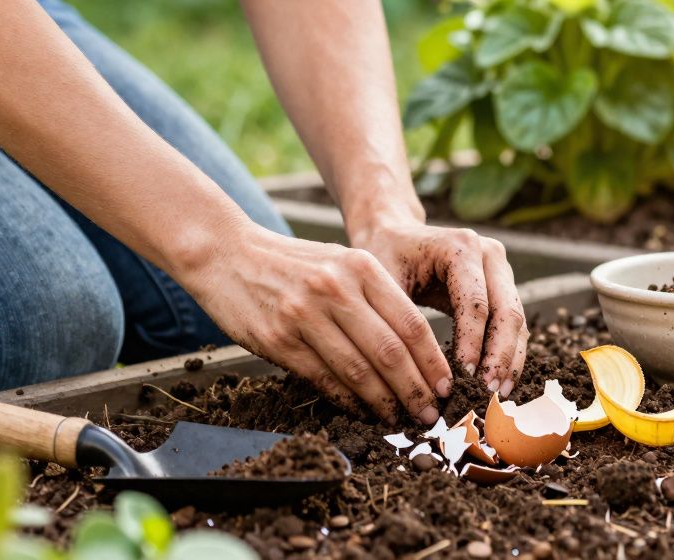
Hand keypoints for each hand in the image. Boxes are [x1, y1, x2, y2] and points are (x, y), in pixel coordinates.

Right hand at [187, 221, 451, 424]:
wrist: (225, 253)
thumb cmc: (290, 263)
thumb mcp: (339, 263)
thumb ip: (375, 298)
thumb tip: (415, 351)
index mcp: (360, 266)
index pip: (411, 323)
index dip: (433, 362)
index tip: (447, 386)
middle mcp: (336, 289)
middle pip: (391, 352)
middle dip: (417, 390)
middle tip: (431, 414)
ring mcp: (305, 315)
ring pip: (359, 371)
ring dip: (385, 403)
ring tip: (401, 419)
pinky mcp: (279, 340)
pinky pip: (324, 379)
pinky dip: (348, 401)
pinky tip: (362, 411)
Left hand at [350, 221, 527, 397]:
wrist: (395, 236)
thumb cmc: (385, 258)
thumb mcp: (385, 282)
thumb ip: (402, 319)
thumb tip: (416, 372)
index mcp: (461, 246)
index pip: (475, 303)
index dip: (472, 343)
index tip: (464, 378)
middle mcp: (488, 254)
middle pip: (506, 311)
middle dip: (499, 356)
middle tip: (488, 393)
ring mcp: (500, 269)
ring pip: (516, 320)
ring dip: (510, 359)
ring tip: (498, 394)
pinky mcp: (503, 286)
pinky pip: (513, 324)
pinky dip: (508, 353)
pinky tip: (500, 381)